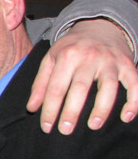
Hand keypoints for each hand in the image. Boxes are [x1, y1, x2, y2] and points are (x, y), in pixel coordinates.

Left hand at [27, 18, 137, 133]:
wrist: (98, 27)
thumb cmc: (71, 48)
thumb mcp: (50, 60)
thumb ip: (40, 84)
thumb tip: (31, 108)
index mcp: (67, 56)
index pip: (56, 87)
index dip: (50, 109)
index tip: (46, 127)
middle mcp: (89, 57)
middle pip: (80, 88)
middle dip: (72, 111)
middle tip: (65, 130)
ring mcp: (110, 61)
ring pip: (108, 86)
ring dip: (102, 108)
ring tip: (93, 126)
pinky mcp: (127, 64)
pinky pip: (135, 83)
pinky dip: (134, 101)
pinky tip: (126, 117)